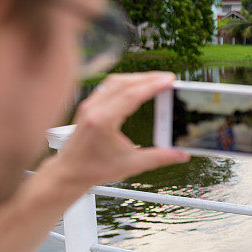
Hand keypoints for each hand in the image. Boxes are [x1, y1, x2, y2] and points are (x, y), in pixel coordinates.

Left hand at [54, 72, 189, 188]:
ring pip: (115, 81)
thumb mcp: (131, 165)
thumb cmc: (94, 169)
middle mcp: (93, 109)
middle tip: (169, 79)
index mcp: (102, 121)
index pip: (130, 95)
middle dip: (149, 78)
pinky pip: (109, 86)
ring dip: (137, 78)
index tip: (169, 81)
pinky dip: (126, 81)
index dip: (152, 86)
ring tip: (156, 80)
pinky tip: (137, 85)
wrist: (69, 172)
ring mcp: (89, 105)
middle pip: (124, 83)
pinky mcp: (89, 105)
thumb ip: (159, 158)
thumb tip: (181, 155)